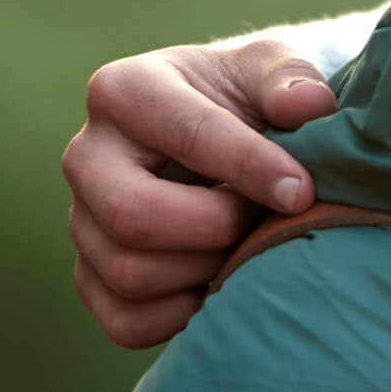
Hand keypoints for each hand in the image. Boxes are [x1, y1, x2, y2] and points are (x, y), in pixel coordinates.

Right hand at [64, 38, 336, 348]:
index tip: (302, 191)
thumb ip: (290, 79)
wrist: (224, 132)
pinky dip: (181, 317)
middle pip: (133, 216)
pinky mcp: (90, 275)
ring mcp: (81, 219)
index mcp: (124, 90)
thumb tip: (309, 105)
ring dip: (204, 272)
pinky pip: (125, 321)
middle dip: (215, 228)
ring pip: (129, 274)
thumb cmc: (245, 97)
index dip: (250, 168)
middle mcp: (86, 155)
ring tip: (245, 246)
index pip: (185, 135)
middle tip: (261, 220)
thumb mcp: (270, 70)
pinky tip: (219, 284)